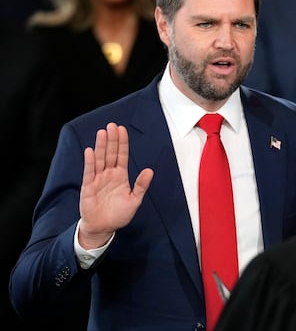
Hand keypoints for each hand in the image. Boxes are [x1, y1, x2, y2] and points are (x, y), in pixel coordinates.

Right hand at [79, 123, 153, 248]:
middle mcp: (109, 174)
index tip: (122, 130)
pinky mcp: (88, 187)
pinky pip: (89, 172)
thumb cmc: (118, 214)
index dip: (122, 143)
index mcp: (120, 176)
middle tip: (112, 125)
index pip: (121, 155)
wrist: (103, 228)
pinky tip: (90, 151)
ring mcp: (98, 179)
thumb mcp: (134, 200)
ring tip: (102, 133)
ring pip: (100, 159)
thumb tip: (149, 171)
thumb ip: (141, 185)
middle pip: (110, 153)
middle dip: (112, 140)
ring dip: (101, 146)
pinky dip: (90, 161)